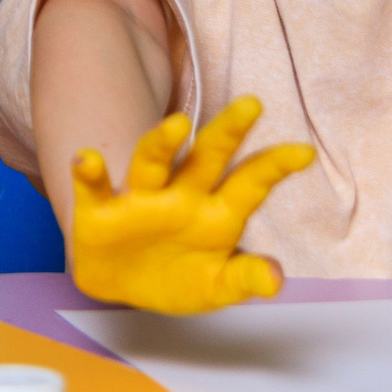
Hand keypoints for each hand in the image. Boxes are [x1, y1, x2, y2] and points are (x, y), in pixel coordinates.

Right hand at [70, 97, 315, 315]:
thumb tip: (276, 279)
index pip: (250, 183)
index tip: (304, 151)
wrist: (122, 286)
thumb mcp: (215, 286)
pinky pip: (94, 187)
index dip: (275, 167)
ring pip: (152, 162)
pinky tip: (87, 159)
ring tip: (177, 125)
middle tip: (253, 105)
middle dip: (228, 133)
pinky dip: (89, 171)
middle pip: (207, 157)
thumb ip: (243, 278)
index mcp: (216, 212)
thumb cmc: (179, 277)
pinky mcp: (100, 209)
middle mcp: (181, 195)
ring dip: (162, 142)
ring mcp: (140, 199)